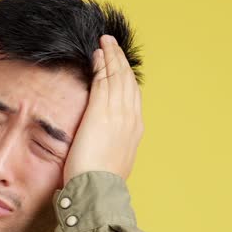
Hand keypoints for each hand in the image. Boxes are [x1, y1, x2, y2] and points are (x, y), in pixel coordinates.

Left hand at [62, 34, 143, 185]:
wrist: (98, 189)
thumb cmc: (100, 182)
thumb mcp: (112, 161)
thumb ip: (111, 146)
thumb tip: (105, 145)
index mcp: (134, 129)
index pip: (132, 95)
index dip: (126, 77)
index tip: (118, 66)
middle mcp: (130, 117)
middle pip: (127, 80)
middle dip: (120, 60)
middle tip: (111, 44)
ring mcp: (117, 112)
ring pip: (116, 75)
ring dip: (111, 56)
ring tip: (104, 42)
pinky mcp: (101, 110)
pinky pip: (103, 79)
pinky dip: (101, 64)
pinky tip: (97, 54)